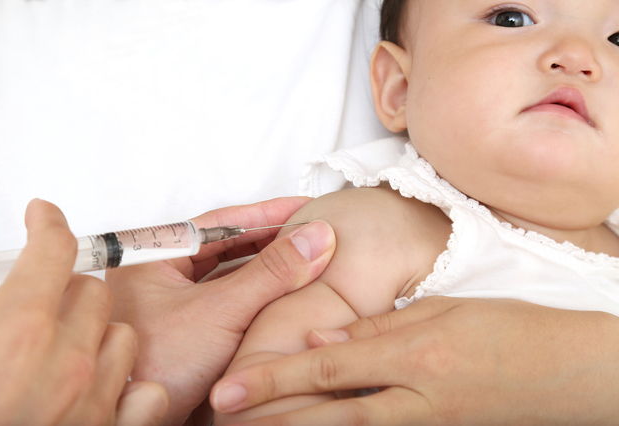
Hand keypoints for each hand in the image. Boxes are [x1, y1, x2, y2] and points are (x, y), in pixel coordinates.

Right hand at [0, 199, 167, 424]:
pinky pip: (143, 390)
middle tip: (38, 309)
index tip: (43, 216)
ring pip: (121, 335)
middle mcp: (66, 360)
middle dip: (65, 292)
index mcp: (17, 330)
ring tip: (64, 354)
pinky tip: (99, 391)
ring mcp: (93, 401)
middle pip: (91, 291)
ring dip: (97, 336)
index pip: (53, 249)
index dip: (48, 223)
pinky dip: (126, 385)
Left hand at [106, 197, 335, 425]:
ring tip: (300, 257)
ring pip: (227, 275)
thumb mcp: (220, 312)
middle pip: (224, 246)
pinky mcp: (188, 332)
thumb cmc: (156, 371)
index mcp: (153, 258)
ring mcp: (174, 306)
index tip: (301, 208)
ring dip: (264, 267)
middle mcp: (160, 277)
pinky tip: (280, 292)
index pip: (220, 222)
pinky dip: (255, 295)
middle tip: (306, 232)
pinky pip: (227, 301)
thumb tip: (312, 239)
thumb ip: (269, 273)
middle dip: (268, 239)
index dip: (266, 213)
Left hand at [211, 296, 618, 424]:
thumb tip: (322, 340)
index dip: (275, 380)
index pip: (327, 367)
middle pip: (326, 413)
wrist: (567, 371)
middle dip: (271, 420)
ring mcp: (424, 424)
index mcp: (411, 354)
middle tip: (224, 423)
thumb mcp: (441, 312)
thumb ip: (377, 329)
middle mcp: (412, 397)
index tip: (230, 389)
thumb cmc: (507, 329)